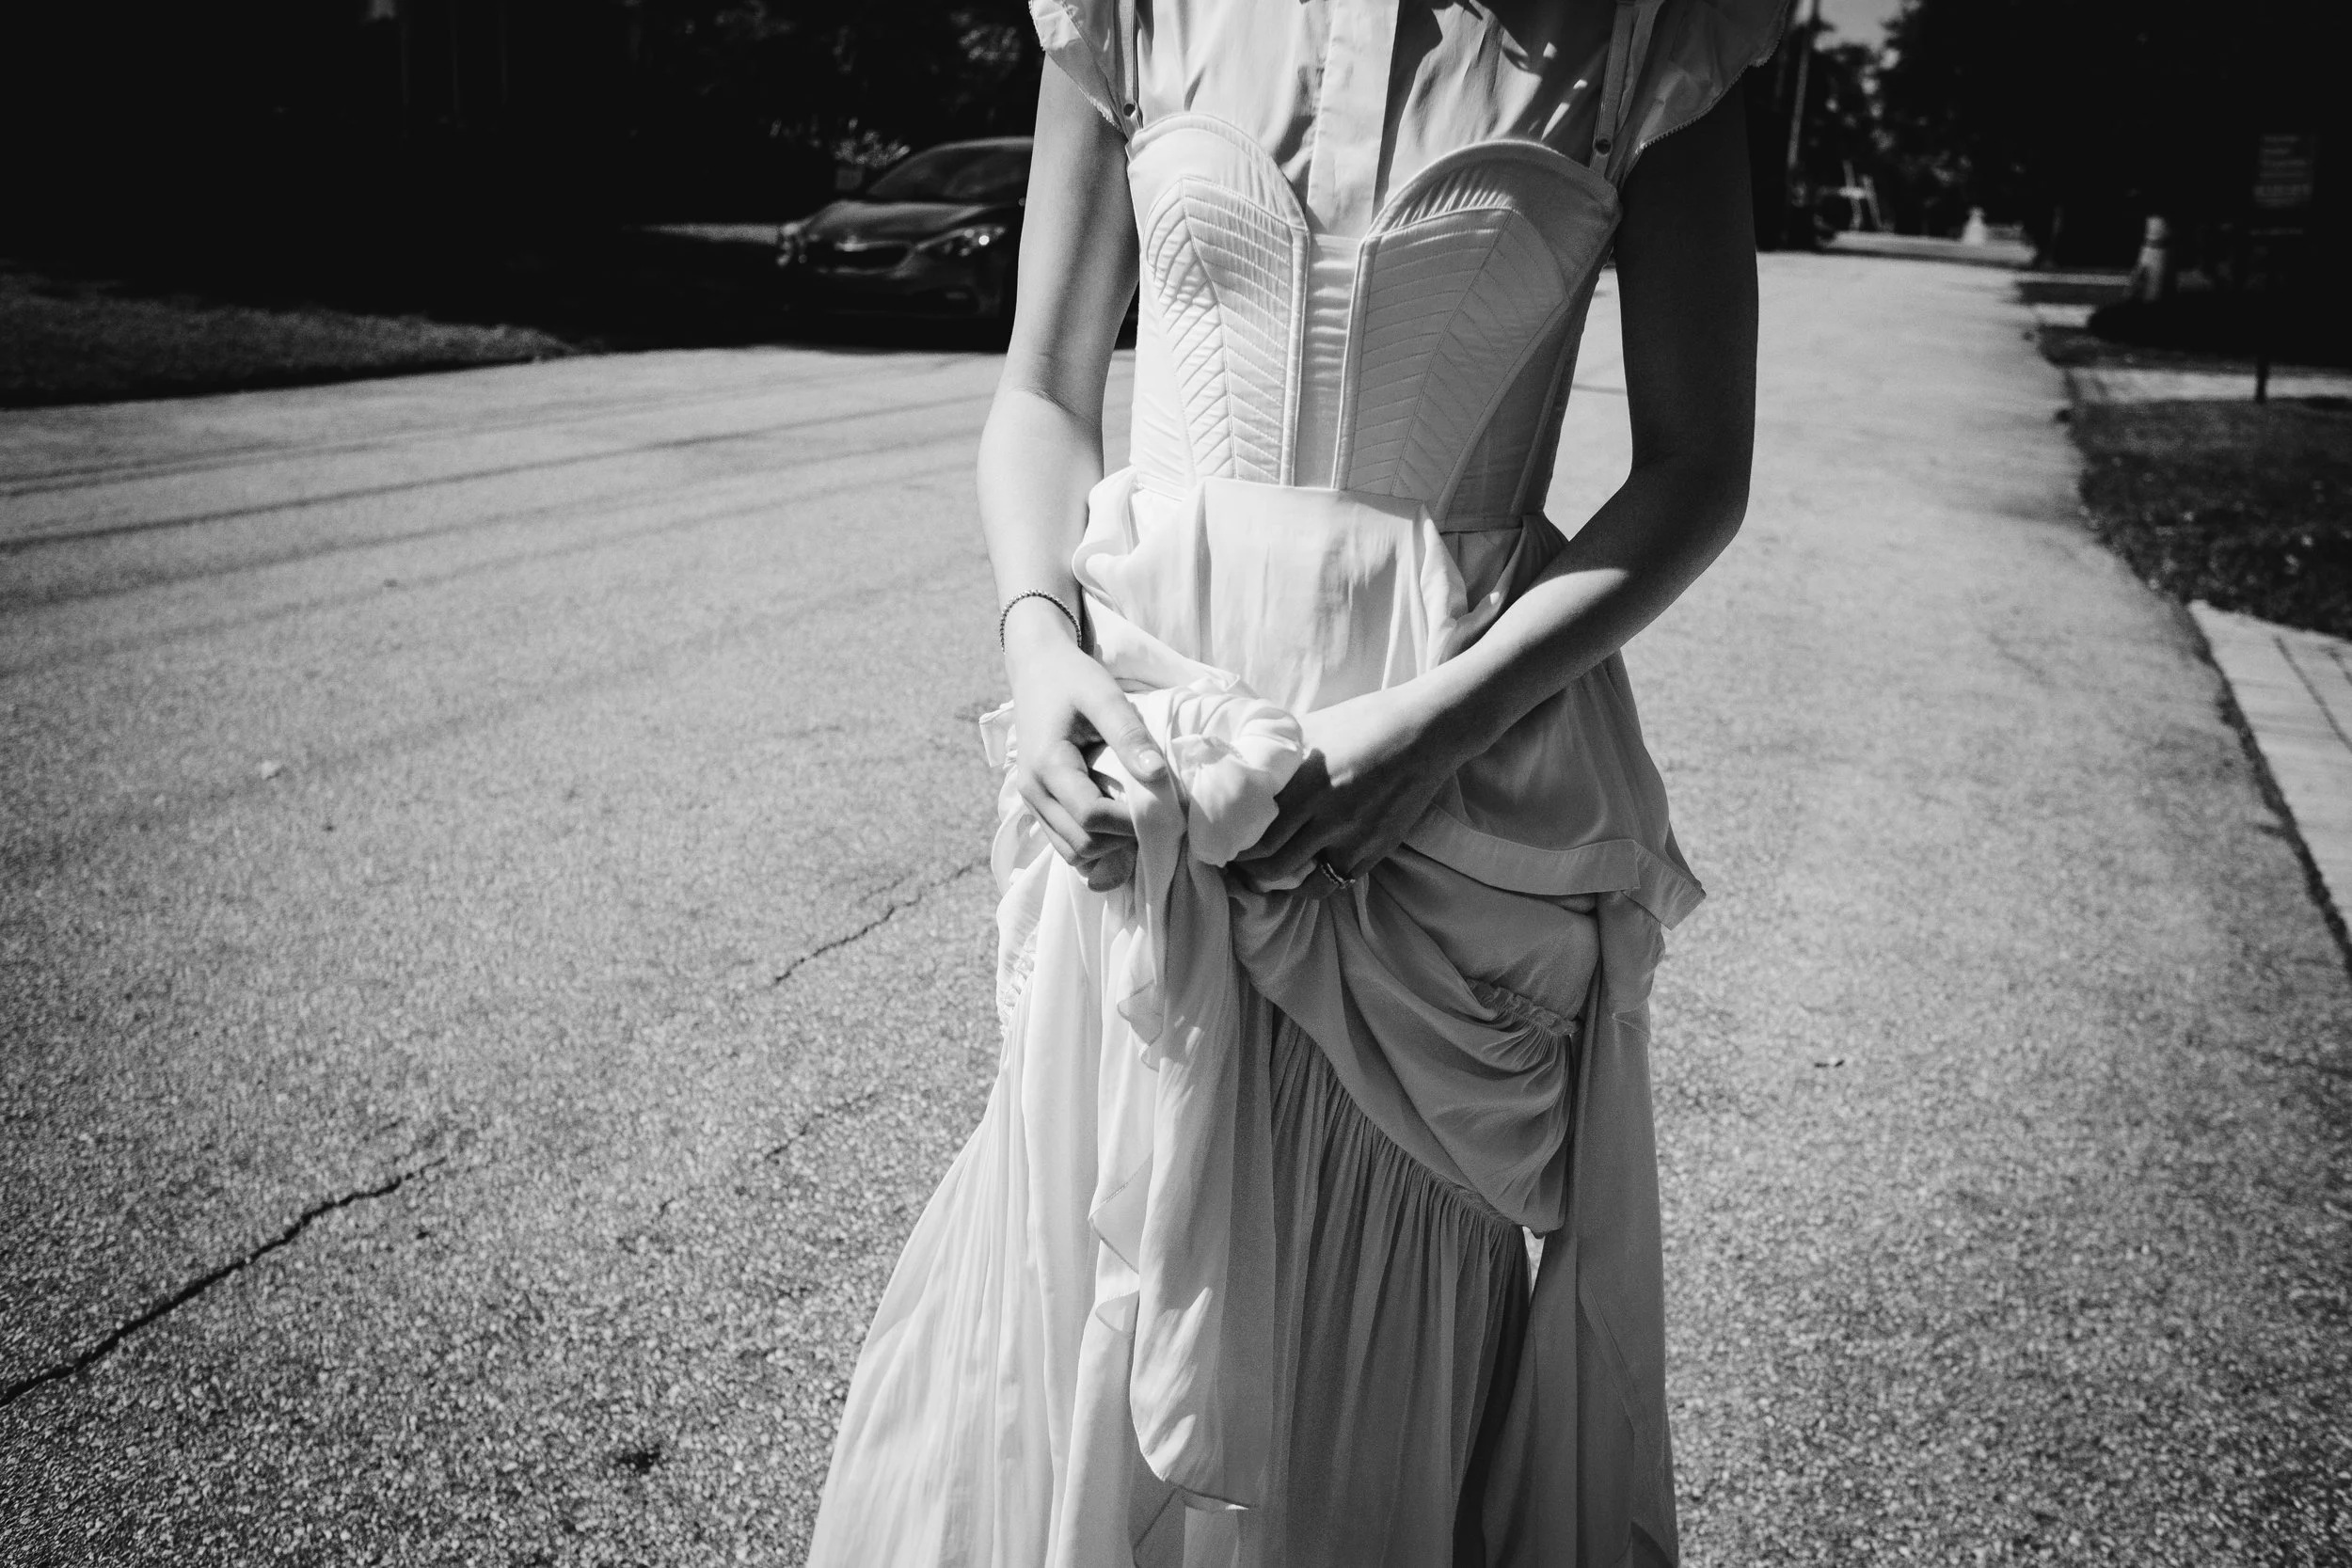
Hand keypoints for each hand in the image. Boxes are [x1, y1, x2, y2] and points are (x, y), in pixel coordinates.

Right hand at [1005, 602, 1166, 891]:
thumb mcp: (1104, 695)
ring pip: (1072, 852)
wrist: (1036, 668)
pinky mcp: (1038, 804)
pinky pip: (1065, 843)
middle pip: (1082, 844)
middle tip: (1154, 817)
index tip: (1161, 808)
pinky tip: (1116, 823)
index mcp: (1047, 766)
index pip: (1091, 817)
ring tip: (1135, 821)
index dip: (1129, 823)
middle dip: (1121, 839)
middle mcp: (1033, 791)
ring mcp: (1032, 801)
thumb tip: (1158, 775)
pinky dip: (1093, 842)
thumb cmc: (1072, 678)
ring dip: (1108, 847)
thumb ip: (1129, 735)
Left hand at [1234, 685, 1460, 894]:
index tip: (1221, 843)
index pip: (1257, 834)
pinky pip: (1336, 882)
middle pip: (1273, 863)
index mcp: (1308, 783)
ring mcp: (1355, 838)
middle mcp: (1329, 817)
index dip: (1233, 845)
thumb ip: (1276, 749)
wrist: (1425, 732)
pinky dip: (1314, 883)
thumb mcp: (1312, 727)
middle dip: (1247, 868)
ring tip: (1263, 875)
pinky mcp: (1375, 850)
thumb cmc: (1365, 721)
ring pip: (1303, 881)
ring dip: (1277, 883)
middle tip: (1234, 864)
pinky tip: (1302, 874)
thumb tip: (1238, 758)